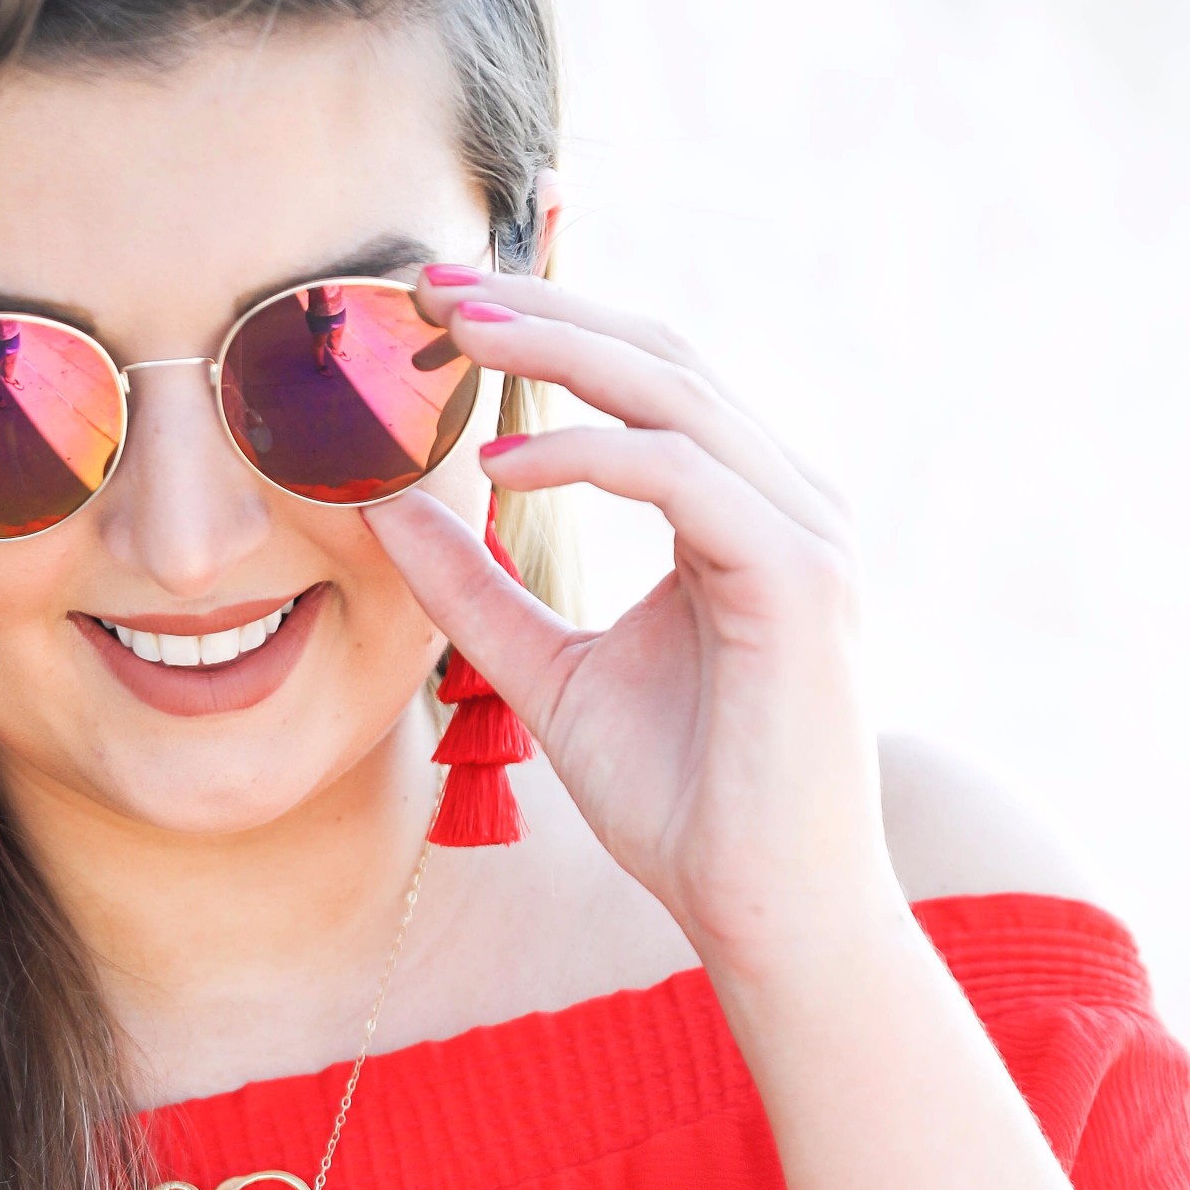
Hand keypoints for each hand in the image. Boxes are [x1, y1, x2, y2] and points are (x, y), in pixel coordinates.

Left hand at [365, 270, 902, 986]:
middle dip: (542, 309)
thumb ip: (478, 593)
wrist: (761, 906)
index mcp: (741, 510)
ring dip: (555, 352)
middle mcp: (786, 500)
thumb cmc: (680, 803)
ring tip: (452, 334)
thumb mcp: (550, 674)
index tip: (440, 308)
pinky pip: (683, 475)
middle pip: (659, 356)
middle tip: (430, 282)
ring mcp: (803, 531)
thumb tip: (387, 515)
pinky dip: (589, 455)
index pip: (643, 381)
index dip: (546, 329)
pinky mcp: (799, 576)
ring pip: (673, 393)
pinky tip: (500, 462)